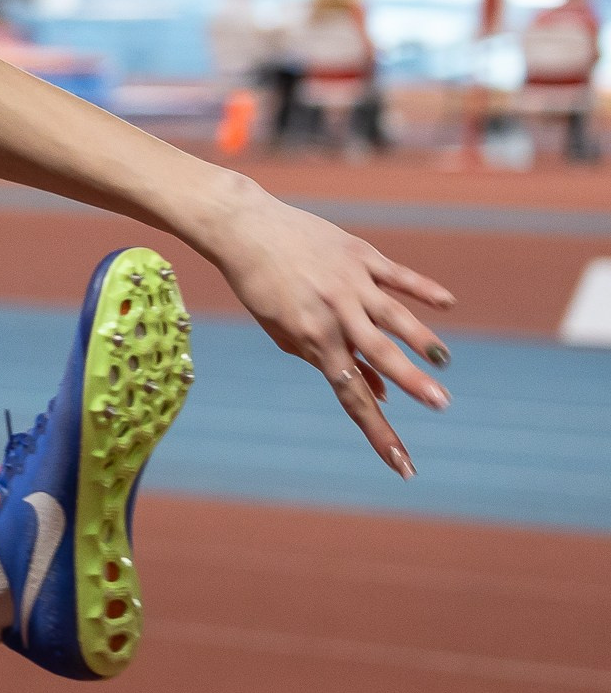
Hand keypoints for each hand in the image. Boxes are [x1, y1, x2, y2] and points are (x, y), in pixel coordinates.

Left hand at [204, 193, 453, 476]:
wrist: (245, 230)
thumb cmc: (263, 288)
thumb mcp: (286, 332)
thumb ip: (330, 363)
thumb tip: (378, 396)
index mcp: (313, 340)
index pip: (351, 395)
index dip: (378, 431)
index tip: (402, 463)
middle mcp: (335, 314)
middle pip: (378, 354)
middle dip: (410, 381)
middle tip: (441, 403)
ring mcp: (350, 283)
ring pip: (393, 315)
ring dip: (421, 339)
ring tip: (443, 363)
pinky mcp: (360, 255)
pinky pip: (398, 275)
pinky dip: (423, 289)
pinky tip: (447, 304)